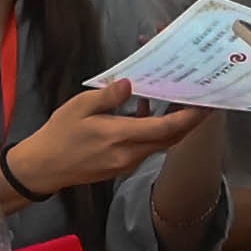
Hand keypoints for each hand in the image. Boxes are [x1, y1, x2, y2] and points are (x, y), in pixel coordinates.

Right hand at [13, 78, 211, 192]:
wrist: (44, 167)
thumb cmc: (59, 134)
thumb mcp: (79, 107)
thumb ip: (108, 96)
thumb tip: (130, 83)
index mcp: (120, 137)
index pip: (164, 129)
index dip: (188, 118)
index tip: (206, 105)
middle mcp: (130, 155)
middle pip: (170, 139)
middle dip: (189, 122)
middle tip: (202, 100)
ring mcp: (127, 164)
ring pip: (160, 145)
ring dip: (172, 126)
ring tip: (179, 101)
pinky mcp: (122, 166)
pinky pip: (147, 148)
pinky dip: (155, 132)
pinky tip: (147, 112)